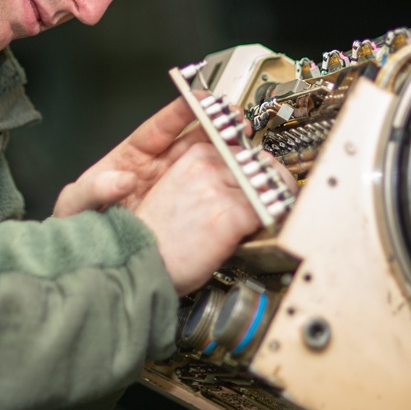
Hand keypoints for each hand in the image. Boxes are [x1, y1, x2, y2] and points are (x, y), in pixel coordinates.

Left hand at [52, 95, 236, 217]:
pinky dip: (229, 184)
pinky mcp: (190, 211)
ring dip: (228, 150)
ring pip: (208, 160)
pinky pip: (212, 192)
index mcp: (134, 156)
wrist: (97, 264)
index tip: (200, 99)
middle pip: (193, 138)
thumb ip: (92, 189)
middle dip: (217, 125)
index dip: (181, 111)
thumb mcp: (75, 206)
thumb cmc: (84, 230)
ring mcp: (177, 187)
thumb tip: (121, 180)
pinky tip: (242, 178)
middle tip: (234, 120)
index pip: (160, 127)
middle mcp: (160, 167)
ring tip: (245, 143)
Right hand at [134, 141, 262, 294]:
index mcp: (196, 156)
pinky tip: (259, 229)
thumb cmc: (157, 233)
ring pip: (266, 188)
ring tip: (267, 216)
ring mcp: (219, 190)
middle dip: (269, 184)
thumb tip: (241, 177)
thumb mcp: (177, 188)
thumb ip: (208, 176)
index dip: (257, 167)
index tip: (263, 178)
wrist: (138, 259)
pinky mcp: (230, 215)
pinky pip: (265, 211)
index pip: (244, 150)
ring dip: (271, 203)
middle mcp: (208, 168)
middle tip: (271, 200)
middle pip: (260, 166)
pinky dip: (268, 221)